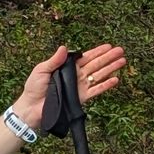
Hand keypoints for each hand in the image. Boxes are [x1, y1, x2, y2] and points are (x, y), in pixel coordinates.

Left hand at [11, 41, 125, 132]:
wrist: (31, 107)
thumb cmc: (34, 88)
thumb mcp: (42, 70)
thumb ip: (55, 60)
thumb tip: (65, 47)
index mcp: (67, 67)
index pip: (86, 57)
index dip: (97, 51)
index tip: (108, 46)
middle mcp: (76, 76)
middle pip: (95, 64)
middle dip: (108, 57)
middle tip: (121, 50)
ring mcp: (79, 87)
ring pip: (98, 75)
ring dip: (110, 68)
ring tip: (122, 61)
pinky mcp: (80, 98)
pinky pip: (95, 90)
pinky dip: (105, 85)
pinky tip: (115, 79)